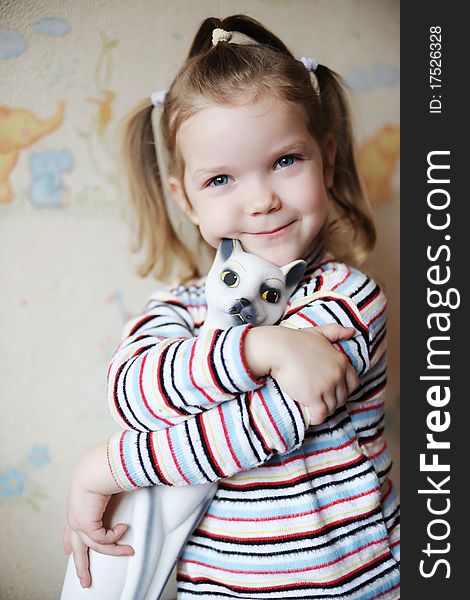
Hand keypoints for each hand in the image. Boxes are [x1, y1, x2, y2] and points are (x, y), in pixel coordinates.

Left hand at [63, 442, 133, 587]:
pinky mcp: (85, 526)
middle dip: (81, 566)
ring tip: (129, 551)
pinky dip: (115, 536)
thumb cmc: (104, 470)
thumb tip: (128, 484)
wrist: (96, 468)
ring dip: (114, 551)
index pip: (71, 528)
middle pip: (77, 547)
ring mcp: (79, 523)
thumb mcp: (108, 484)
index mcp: (78, 506)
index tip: (67, 551)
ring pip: (94, 547)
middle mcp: (76, 516)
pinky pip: (103, 539)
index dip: (69, 541)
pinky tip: (123, 527)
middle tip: (85, 580)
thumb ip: (114, 491)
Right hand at [245, 324, 358, 423]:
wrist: (278, 349)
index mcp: (341, 362)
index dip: (344, 388)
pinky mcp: (313, 397)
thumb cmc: (295, 340)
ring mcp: (326, 387)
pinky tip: (311, 417)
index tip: (333, 389)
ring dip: (324, 409)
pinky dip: (317, 418)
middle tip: (320, 399)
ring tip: (314, 406)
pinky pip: (321, 415)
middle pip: (342, 397)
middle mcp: (337, 375)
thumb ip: (336, 331)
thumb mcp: (319, 332)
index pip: (353, 383)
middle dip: (333, 400)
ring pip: (332, 407)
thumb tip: (352, 331)